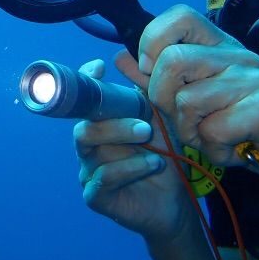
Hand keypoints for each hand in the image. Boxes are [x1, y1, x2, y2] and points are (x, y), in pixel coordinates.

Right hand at [73, 55, 195, 240]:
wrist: (175, 203)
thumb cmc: (163, 157)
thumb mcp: (160, 120)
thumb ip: (145, 91)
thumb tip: (125, 56)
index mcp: (101, 123)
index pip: (83, 101)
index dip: (85, 82)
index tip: (99, 68)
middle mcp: (89, 146)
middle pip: (84, 126)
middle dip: (112, 122)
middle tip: (144, 125)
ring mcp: (89, 171)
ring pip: (91, 149)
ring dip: (123, 142)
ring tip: (151, 142)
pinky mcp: (96, 196)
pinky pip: (103, 179)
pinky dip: (129, 168)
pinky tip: (152, 165)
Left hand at [138, 5, 258, 211]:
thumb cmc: (248, 129)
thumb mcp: (201, 101)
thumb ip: (162, 79)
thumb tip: (120, 58)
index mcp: (223, 46)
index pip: (179, 16)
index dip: (153, 40)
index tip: (150, 70)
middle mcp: (240, 55)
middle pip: (172, 61)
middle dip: (164, 99)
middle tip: (184, 119)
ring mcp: (256, 80)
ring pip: (188, 100)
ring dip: (191, 132)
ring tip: (213, 138)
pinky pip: (213, 129)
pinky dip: (214, 149)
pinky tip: (233, 150)